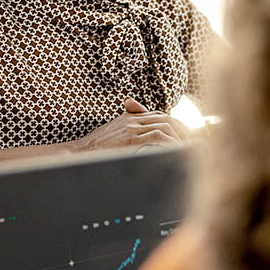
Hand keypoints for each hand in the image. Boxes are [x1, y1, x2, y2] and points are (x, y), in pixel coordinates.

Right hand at [71, 97, 189, 152]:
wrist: (78, 154)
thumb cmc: (94, 149)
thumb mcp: (112, 134)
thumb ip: (128, 131)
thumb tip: (144, 140)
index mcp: (129, 118)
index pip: (159, 115)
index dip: (174, 124)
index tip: (184, 134)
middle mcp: (132, 120)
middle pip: (166, 118)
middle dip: (182, 130)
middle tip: (190, 143)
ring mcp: (132, 129)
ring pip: (165, 126)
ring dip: (179, 137)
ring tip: (186, 149)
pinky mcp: (131, 139)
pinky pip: (158, 136)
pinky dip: (171, 142)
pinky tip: (176, 150)